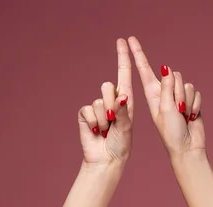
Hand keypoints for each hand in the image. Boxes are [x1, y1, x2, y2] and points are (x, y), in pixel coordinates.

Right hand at [78, 38, 133, 166]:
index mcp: (125, 101)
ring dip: (104, 119)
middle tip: (113, 122)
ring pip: (99, 100)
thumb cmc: (120, 145)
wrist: (106, 160)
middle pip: (107, 86)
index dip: (123, 57)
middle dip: (111, 105)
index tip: (123, 41)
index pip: (124, 74)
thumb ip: (123, 111)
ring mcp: (97, 107)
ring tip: (106, 131)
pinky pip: (88, 109)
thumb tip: (121, 95)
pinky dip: (93, 122)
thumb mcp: (126, 128)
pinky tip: (96, 131)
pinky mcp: (86, 114)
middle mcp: (111, 101)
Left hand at [128, 36, 204, 157]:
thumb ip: (167, 88)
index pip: (144, 70)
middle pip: (173, 75)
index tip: (130, 39)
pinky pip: (196, 92)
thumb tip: (166, 68)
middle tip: (176, 109)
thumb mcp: (165, 109)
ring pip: (185, 83)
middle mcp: (164, 93)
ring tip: (182, 116)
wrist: (187, 147)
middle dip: (177, 91)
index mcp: (152, 95)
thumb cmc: (172, 133)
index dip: (138, 55)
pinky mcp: (190, 101)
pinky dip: (195, 105)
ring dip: (186, 100)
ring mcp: (178, 97)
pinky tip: (191, 117)